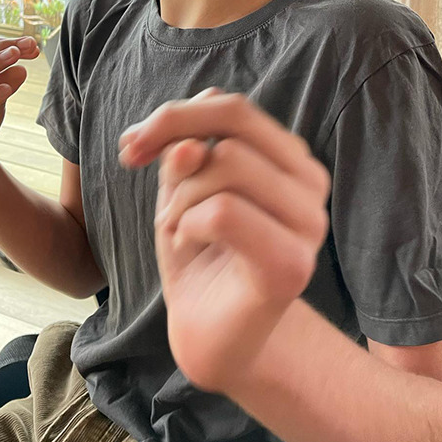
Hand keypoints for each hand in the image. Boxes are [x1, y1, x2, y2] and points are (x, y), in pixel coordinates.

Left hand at [118, 90, 330, 393]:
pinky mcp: (292, 265)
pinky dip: (188, 224)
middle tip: (163, 207)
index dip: (174, 116)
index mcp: (291, 158)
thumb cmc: (199, 254)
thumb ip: (185, 152)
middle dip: (176, 162)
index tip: (130, 148)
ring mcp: (309, 224)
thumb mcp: (181, 188)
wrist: (211, 334)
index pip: (234, 107)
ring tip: (181, 231)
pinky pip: (223, 211)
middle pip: (232, 127)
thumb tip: (187, 145)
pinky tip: (190, 247)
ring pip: (226, 163)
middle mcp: (311, 182)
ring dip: (181, 198)